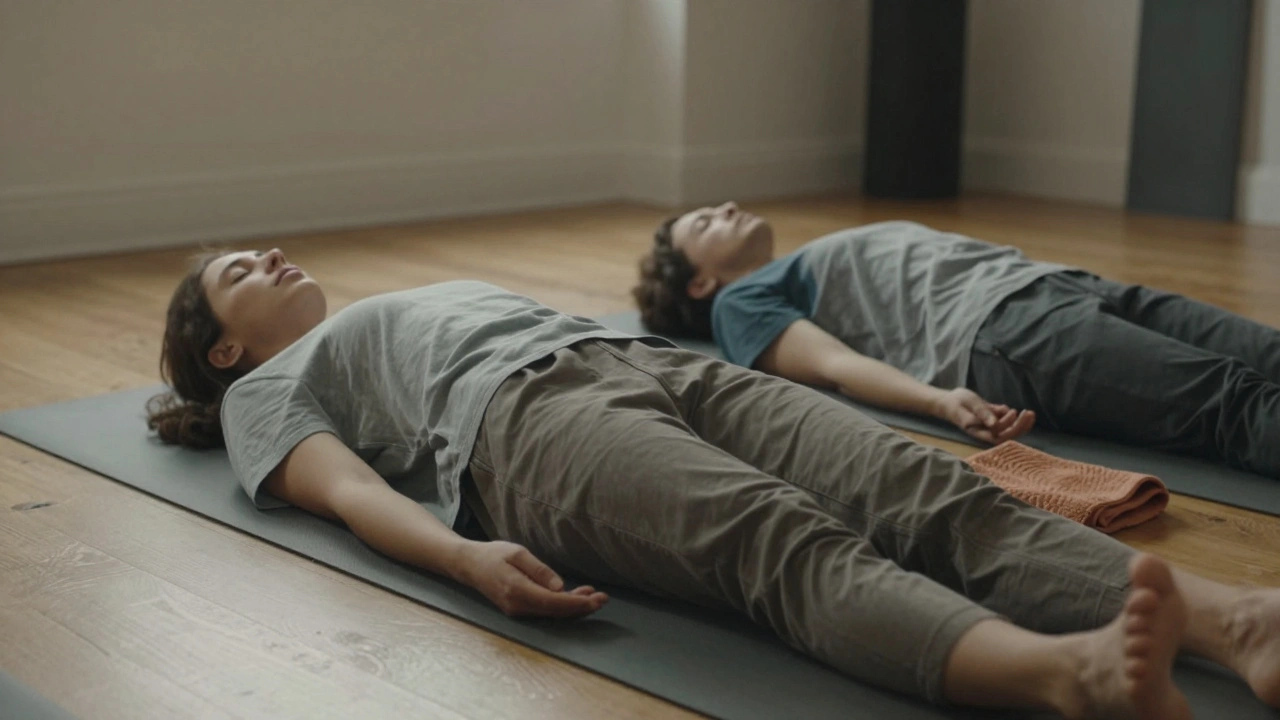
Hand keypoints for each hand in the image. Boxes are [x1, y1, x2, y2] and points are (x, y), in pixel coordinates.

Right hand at [452, 540, 607, 618]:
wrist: (469, 565)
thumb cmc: (493, 555)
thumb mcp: (517, 553)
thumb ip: (539, 570)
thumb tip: (560, 587)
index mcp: (517, 591)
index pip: (553, 603)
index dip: (577, 603)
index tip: (596, 599)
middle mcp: (518, 606)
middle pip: (556, 612)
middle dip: (581, 607)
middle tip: (604, 598)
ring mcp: (518, 611)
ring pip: (552, 613)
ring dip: (574, 606)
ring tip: (595, 596)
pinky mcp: (520, 609)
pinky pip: (545, 611)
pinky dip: (562, 605)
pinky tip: (576, 596)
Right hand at [935, 388, 1034, 444]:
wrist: (948, 402)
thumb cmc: (957, 401)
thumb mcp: (970, 403)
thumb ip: (982, 412)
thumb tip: (995, 424)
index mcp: (977, 430)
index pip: (996, 432)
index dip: (1008, 424)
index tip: (1014, 411)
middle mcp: (984, 432)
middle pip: (1006, 436)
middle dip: (1020, 427)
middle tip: (1030, 414)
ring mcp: (989, 428)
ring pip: (1008, 432)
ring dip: (1021, 424)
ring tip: (1030, 413)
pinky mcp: (992, 423)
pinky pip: (1006, 425)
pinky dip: (1015, 420)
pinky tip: (1017, 411)